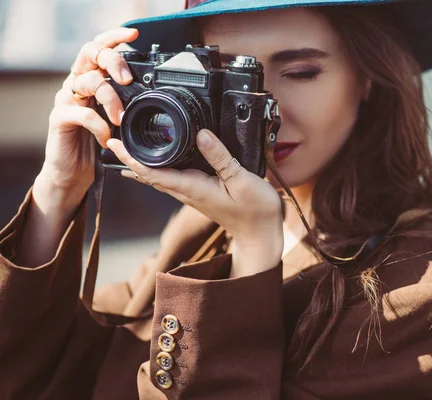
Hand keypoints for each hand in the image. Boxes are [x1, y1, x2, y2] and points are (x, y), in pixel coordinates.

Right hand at [38, 27, 138, 203]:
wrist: (74, 171)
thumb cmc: (99, 142)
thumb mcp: (118, 118)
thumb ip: (127, 102)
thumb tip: (154, 92)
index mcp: (91, 78)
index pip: (99, 48)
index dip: (114, 38)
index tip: (133, 35)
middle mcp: (77, 83)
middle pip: (90, 54)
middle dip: (112, 60)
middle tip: (127, 79)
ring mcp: (66, 99)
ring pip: (89, 81)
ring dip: (111, 100)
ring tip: (121, 119)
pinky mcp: (59, 118)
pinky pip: (83, 113)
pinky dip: (100, 125)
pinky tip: (107, 137)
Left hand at [106, 129, 283, 276]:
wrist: (260, 235)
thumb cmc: (255, 211)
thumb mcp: (241, 180)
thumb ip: (221, 157)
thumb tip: (201, 134)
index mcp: (193, 188)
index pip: (154, 172)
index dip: (132, 158)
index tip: (115, 143)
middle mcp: (188, 192)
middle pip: (150, 175)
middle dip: (129, 158)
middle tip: (112, 139)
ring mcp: (193, 194)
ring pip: (159, 178)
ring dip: (141, 163)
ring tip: (126, 148)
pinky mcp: (200, 193)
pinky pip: (172, 179)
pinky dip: (159, 168)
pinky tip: (157, 162)